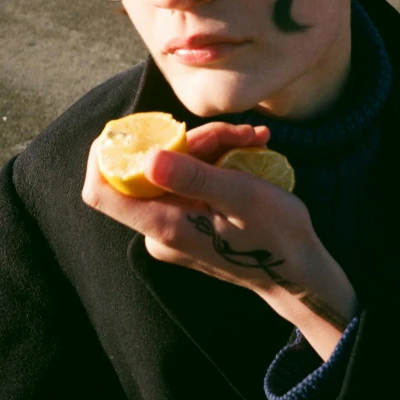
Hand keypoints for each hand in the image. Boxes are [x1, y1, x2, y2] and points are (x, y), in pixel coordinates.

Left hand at [82, 122, 357, 358]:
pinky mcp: (188, 219)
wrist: (297, 273)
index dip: (105, 154)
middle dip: (192, 139)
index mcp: (164, 226)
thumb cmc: (275, 236)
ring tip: (253, 140)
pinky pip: (189, 179)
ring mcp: (173, 224)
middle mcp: (159, 228)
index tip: (132, 126)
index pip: (102, 192)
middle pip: (150, 168)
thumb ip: (194, 177)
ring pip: (175, 168)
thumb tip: (147, 158)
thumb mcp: (241, 197)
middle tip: (239, 134)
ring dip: (213, 146)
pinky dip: (216, 160)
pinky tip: (249, 150)